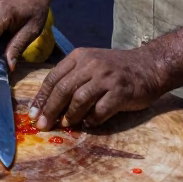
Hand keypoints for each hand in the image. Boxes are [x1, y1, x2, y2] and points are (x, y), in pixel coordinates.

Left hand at [28, 46, 163, 129]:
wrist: (149, 66)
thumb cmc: (115, 69)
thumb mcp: (91, 64)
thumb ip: (72, 78)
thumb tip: (49, 105)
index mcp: (80, 56)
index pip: (54, 77)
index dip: (42, 98)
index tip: (33, 114)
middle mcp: (92, 64)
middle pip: (63, 89)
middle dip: (50, 110)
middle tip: (44, 125)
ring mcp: (107, 77)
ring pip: (79, 100)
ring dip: (71, 116)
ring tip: (68, 124)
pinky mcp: (120, 91)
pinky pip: (100, 111)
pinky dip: (92, 120)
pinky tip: (91, 122)